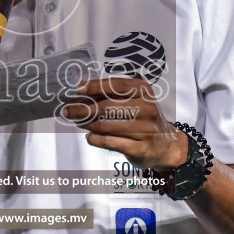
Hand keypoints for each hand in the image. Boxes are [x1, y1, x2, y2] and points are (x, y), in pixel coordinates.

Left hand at [59, 76, 188, 168]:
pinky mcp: (140, 148)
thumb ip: (113, 95)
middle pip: (107, 107)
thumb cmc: (144, 119)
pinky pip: (109, 142)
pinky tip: (90, 137)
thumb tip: (82, 93)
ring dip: (87, 125)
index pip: (115, 85)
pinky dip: (95, 139)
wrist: (166, 145)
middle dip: (83, 109)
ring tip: (78, 123)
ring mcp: (145, 129)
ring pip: (105, 126)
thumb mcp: (136, 101)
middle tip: (68, 111)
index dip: (94, 86)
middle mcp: (147, 108)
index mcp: (144, 91)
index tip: (77, 90)